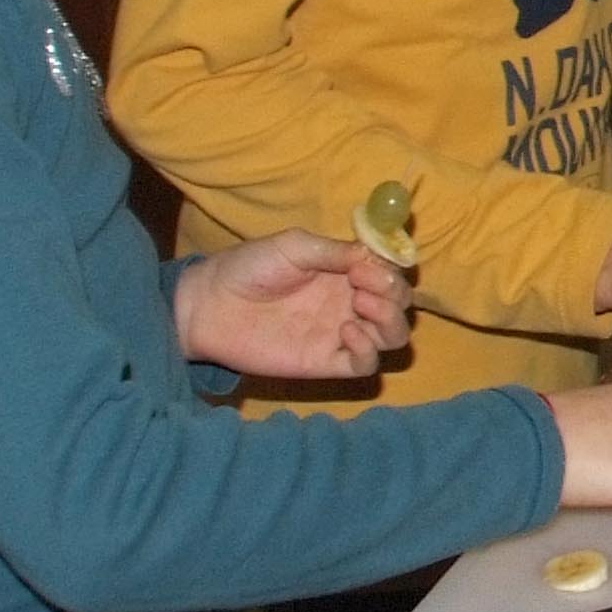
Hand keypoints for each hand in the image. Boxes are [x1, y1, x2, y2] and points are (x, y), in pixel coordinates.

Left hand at [172, 231, 412, 379]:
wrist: (210, 304)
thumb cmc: (249, 267)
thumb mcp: (293, 245)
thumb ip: (334, 250)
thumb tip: (373, 255)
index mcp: (347, 271)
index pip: (392, 271)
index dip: (391, 267)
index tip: (368, 264)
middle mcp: (350, 302)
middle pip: (401, 304)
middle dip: (394, 292)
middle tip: (361, 284)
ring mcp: (341, 334)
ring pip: (394, 336)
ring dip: (390, 320)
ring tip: (361, 306)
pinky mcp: (326, 362)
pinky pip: (366, 365)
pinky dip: (368, 350)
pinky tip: (345, 332)